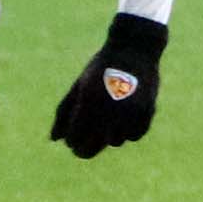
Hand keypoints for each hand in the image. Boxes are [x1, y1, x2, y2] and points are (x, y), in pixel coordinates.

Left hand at [50, 15, 166, 159]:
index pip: (76, 135)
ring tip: (107, 121)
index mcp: (89, 100)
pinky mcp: (148, 112)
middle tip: (80, 151)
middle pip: (95, 145)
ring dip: (108, 137)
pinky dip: (128, 132)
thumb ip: (65, 112)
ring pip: (116, 141)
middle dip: (86, 150)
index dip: (72, 143)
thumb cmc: (101, 68)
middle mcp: (111, 108)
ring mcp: (131, 111)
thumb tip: (55, 139)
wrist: (134, 50)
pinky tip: (123, 120)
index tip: (71, 143)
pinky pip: (134, 135)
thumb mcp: (80, 86)